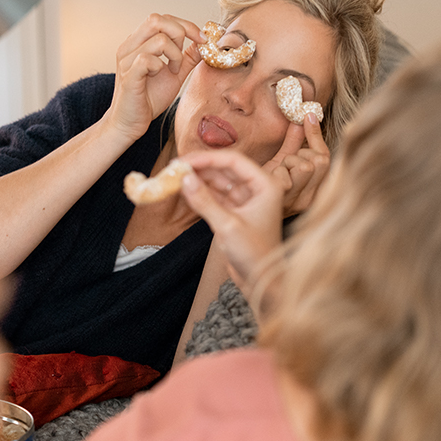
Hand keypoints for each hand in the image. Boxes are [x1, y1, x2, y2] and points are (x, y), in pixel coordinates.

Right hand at [104, 14, 203, 141]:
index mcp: (138, 42)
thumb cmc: (148, 99)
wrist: (129, 123)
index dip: (185, 24)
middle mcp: (129, 46)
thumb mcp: (174, 74)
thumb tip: (203, 43)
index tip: (202, 39)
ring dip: (174, 54)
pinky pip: (147, 59)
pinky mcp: (129, 75)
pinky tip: (160, 75)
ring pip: (158, 39)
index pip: (162, 19)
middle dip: (180, 33)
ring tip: (173, 70)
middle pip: (156, 20)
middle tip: (185, 54)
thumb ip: (187, 58)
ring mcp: (127, 60)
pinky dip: (161, 66)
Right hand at [180, 150, 283, 301]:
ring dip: (198, 179)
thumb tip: (184, 179)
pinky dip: (200, 193)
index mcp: (265, 185)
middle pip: (225, 169)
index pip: (234, 161)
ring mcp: (245, 200)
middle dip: (200, 168)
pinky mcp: (234, 212)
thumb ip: (205, 201)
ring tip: (175, 178)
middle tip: (175, 168)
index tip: (184, 161)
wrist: (261, 282)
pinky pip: (215, 196)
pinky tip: (184, 190)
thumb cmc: (255, 255)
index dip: (207, 158)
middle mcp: (257, 189)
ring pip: (218, 182)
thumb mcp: (227, 226)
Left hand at [260, 112, 330, 215]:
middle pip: (320, 160)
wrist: (238, 205)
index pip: (325, 158)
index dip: (316, 135)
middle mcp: (308, 199)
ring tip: (277, 169)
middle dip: (301, 152)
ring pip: (306, 165)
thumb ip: (294, 141)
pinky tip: (269, 176)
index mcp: (312, 191)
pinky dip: (279, 169)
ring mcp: (295, 202)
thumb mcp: (281, 162)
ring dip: (290, 161)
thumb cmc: (259, 185)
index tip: (307, 116)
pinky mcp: (282, 201)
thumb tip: (306, 116)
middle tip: (285, 160)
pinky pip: (288, 173)